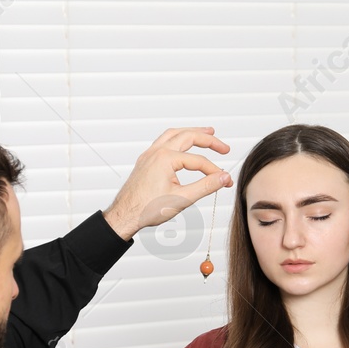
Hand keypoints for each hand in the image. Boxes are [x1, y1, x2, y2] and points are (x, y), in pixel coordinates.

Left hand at [101, 126, 231, 239]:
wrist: (125, 215)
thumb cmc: (146, 209)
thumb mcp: (182, 199)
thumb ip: (206, 186)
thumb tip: (223, 177)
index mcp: (165, 158)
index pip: (198, 161)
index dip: (214, 171)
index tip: (224, 180)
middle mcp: (156, 152)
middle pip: (188, 136)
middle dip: (208, 140)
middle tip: (223, 147)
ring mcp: (149, 155)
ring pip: (174, 134)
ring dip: (192, 132)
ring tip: (207, 133)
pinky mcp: (146, 160)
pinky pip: (163, 141)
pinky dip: (177, 138)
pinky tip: (183, 143)